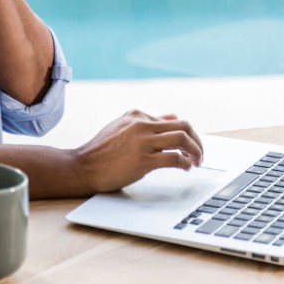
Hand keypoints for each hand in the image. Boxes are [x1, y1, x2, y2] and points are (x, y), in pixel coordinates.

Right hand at [71, 110, 203, 193]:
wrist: (83, 166)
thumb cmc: (101, 151)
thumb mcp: (123, 128)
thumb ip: (147, 121)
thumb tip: (172, 116)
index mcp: (137, 115)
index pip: (172, 121)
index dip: (185, 135)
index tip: (189, 147)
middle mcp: (141, 125)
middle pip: (183, 127)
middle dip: (197, 141)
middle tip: (200, 154)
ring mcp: (143, 142)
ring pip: (182, 139)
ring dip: (195, 152)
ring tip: (196, 162)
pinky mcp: (144, 160)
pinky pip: (175, 158)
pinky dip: (185, 163)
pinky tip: (186, 168)